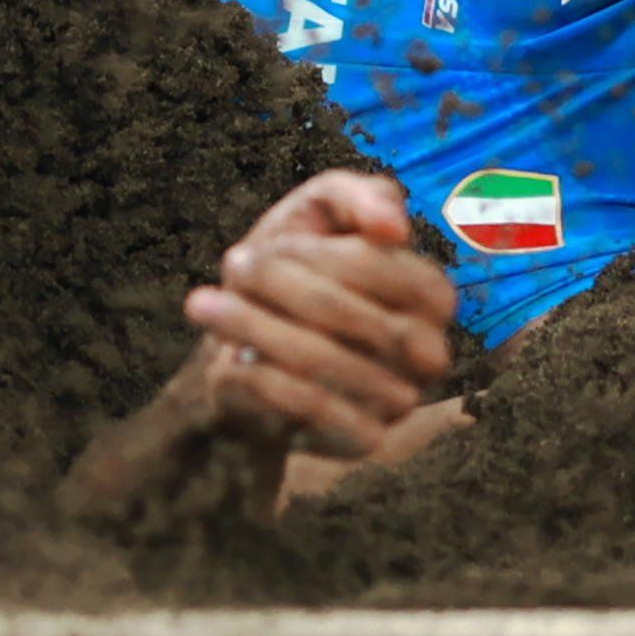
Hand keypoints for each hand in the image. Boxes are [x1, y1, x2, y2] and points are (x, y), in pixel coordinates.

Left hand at [175, 169, 457, 459]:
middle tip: (232, 265)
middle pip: (358, 318)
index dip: (324, 256)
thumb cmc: (294, 271)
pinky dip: (266, 381)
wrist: (253, 352)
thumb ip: (357, 196)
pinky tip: (228, 360)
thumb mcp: (318, 213)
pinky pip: (316, 410)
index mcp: (432, 294)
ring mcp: (402, 399)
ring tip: (202, 304)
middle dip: (285, 287)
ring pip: (327, 362)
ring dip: (257, 328)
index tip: (264, 244)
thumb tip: (396, 226)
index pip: (385, 269)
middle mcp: (430, 351)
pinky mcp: (365, 439)